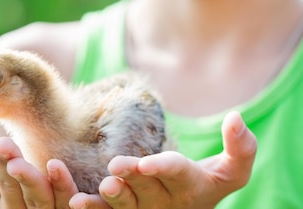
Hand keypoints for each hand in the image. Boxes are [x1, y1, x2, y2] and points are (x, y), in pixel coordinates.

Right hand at [0, 133, 98, 208]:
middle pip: (11, 187)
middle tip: (1, 144)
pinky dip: (62, 186)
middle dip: (5, 164)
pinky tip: (55, 165)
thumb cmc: (22, 194)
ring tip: (17, 162)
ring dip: (28, 178)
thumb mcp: (3, 180)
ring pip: (37, 197)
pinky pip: (66, 202)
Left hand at [69, 111, 256, 208]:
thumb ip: (241, 148)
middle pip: (145, 187)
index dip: (163, 167)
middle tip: (115, 167)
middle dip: (131, 177)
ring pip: (123, 203)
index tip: (147, 162)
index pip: (176, 172)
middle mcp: (163, 200)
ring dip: (110, 196)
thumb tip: (236, 117)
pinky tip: (75, 201)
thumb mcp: (230, 172)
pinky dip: (91, 207)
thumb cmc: (207, 183)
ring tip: (102, 185)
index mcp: (189, 185)